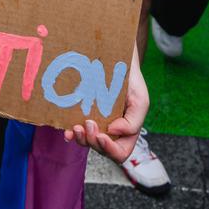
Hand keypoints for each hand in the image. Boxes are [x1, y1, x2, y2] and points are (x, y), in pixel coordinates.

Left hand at [63, 46, 148, 161]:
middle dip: (93, 142)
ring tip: (77, 126)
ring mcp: (96, 122)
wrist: (115, 56)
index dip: (110, 149)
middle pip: (102, 150)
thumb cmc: (130, 79)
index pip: (120, 152)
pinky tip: (67, 131)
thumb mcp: (140, 100)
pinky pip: (76, 130)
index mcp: (126, 131)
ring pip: (88, 143)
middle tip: (88, 123)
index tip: (101, 135)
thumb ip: (133, 122)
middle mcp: (111, 130)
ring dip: (81, 139)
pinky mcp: (83, 113)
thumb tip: (113, 132)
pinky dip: (71, 135)